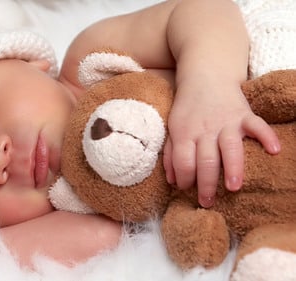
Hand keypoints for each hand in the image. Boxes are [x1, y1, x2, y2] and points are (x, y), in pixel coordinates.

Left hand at [163, 78, 280, 207]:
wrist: (205, 77)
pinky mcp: (244, 114)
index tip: (186, 189)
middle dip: (206, 183)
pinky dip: (267, 136)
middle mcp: (205, 129)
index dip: (184, 178)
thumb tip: (172, 180)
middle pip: (205, 160)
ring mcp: (226, 122)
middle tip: (208, 202)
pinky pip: (257, 125)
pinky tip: (274, 150)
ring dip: (232, 168)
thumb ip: (170, 154)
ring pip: (230, 147)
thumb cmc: (187, 108)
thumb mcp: (173, 128)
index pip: (183, 161)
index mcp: (185, 133)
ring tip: (234, 188)